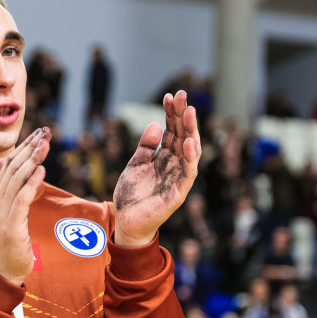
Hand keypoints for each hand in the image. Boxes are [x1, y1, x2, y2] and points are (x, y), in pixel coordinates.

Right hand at [0, 127, 49, 285]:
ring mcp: (1, 211)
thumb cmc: (9, 236)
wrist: (3, 266)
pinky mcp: (10, 224)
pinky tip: (41, 170)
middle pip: (14, 166)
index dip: (25, 146)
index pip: (11, 163)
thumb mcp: (7, 207)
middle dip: (30, 147)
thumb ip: (7, 185)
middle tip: (46, 132)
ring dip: (32, 160)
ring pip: (17, 179)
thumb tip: (5, 161)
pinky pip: (21, 199)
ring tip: (45, 145)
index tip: (41, 132)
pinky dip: (31, 183)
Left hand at [113, 90, 200, 245]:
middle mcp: (174, 165)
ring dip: (190, 130)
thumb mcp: (135, 164)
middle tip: (182, 95)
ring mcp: (178, 178)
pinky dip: (190, 157)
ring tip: (188, 111)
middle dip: (183, 115)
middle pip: (182, 136)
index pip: (172, 130)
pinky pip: (187, 173)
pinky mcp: (178, 193)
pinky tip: (188, 141)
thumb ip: (145, 146)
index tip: (170, 95)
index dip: (171, 113)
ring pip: (189, 151)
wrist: (126, 222)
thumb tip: (156, 125)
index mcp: (164, 157)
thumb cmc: (132, 196)